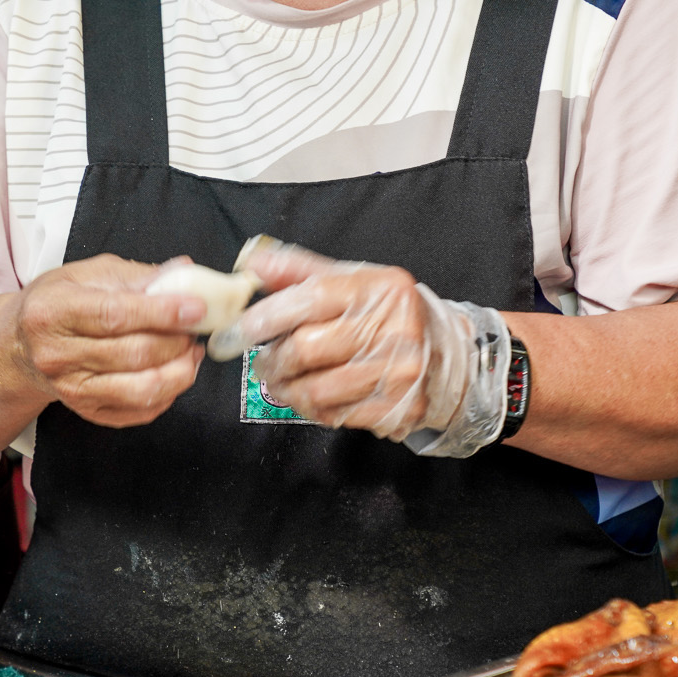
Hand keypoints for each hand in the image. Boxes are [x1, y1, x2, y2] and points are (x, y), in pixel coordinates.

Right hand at [12, 254, 207, 427]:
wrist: (21, 345)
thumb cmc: (56, 304)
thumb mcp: (86, 274)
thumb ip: (136, 275)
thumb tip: (182, 274)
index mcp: (53, 312)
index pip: (114, 315)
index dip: (161, 313)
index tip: (195, 308)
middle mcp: (56, 355)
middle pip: (133, 354)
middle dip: (177, 341)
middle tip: (193, 328)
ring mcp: (70, 388)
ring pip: (140, 389)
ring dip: (179, 371)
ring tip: (190, 352)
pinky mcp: (85, 411)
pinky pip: (138, 412)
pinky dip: (167, 394)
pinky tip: (173, 373)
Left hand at [230, 237, 507, 455]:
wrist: (446, 355)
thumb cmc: (384, 314)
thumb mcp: (350, 280)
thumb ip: (299, 270)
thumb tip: (251, 262)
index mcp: (378, 288)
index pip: (307, 300)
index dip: (262, 320)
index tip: (231, 335)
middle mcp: (393, 327)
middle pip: (306, 350)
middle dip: (271, 361)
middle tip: (261, 364)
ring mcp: (398, 371)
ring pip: (316, 389)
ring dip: (286, 390)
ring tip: (280, 382)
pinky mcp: (397, 406)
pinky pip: (334, 414)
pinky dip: (311, 409)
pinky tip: (309, 396)